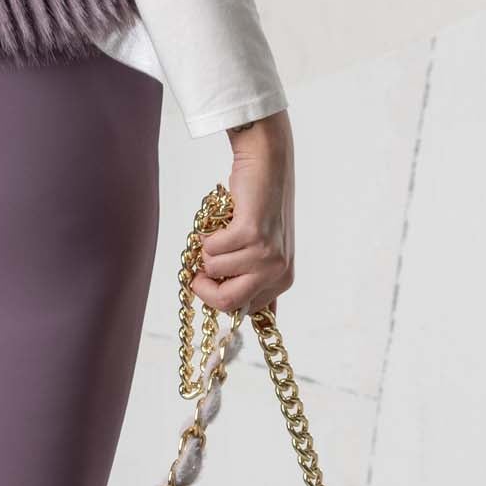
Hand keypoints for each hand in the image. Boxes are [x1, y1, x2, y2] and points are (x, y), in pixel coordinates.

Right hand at [193, 110, 294, 314]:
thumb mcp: (265, 252)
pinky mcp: (252, 233)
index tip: (209, 277)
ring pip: (212, 269)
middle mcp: (279, 271)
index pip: (237, 311)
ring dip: (208, 247)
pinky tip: (223, 219)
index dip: (214, 293)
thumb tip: (247, 320)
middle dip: (203, 285)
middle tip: (203, 264)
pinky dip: (208, 233)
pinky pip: (211, 248)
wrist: (267, 165)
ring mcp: (267, 253)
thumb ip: (256, 284)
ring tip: (224, 230)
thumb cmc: (260, 208)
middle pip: (226, 302)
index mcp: (282, 281)